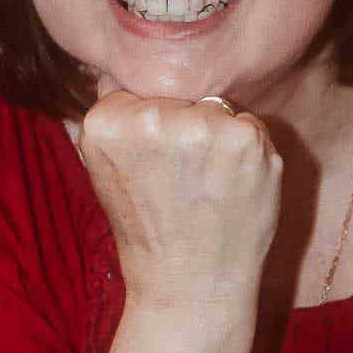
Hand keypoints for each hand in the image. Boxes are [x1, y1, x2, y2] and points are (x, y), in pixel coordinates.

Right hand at [74, 74, 281, 312]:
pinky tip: (232, 187)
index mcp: (105, 122)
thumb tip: (123, 66)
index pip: (136, 90)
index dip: (149, 127)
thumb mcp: (106, 170)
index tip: (150, 166)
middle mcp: (151, 118)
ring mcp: (201, 126)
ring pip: (213, 107)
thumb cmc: (150, 230)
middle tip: (180, 182)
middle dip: (184, 127)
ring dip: (217, 137)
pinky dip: (246, 151)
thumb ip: (118, 119)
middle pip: (178, 96)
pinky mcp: (245, 138)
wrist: (189, 286)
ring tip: (206, 186)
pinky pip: (247, 124)